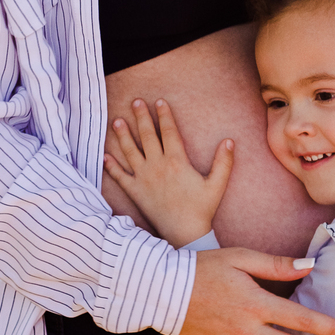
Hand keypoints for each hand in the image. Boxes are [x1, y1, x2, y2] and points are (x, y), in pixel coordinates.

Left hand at [103, 99, 232, 247]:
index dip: (165, 115)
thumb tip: (230, 141)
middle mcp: (157, 166)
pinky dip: (112, 167)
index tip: (159, 101)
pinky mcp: (136, 192)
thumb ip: (224, 162)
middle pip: (147, 136)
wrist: (184, 233)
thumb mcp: (217, 185)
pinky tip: (105, 156)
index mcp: (177, 161)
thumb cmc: (202, 209)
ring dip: (123, 136)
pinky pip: (120, 177)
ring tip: (117, 121)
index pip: (169, 132)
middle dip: (141, 117)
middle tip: (135, 102)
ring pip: (131, 152)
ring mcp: (144, 179)